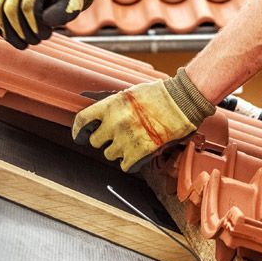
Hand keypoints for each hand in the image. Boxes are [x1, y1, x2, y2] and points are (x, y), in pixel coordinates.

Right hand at [0, 0, 93, 48]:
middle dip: (20, 31)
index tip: (44, 36)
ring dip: (7, 32)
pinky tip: (11, 37)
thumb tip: (45, 20)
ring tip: (23, 43)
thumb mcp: (73, 5)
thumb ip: (63, 13)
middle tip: (34, 41)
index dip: (33, 26)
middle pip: (9, 8)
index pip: (28, 5)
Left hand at [71, 68, 215, 171]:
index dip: (79, 132)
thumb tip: (98, 118)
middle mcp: (115, 122)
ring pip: (110, 154)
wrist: (182, 101)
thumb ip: (112, 107)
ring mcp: (126, 138)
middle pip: (95, 142)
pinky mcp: (140, 152)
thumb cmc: (159, 95)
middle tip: (119, 136)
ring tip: (134, 141)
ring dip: (120, 151)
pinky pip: (125, 165)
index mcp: (110, 105)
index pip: (81, 121)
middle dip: (105, 140)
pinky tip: (139, 153)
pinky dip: (131, 162)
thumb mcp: (129, 94)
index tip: (81, 137)